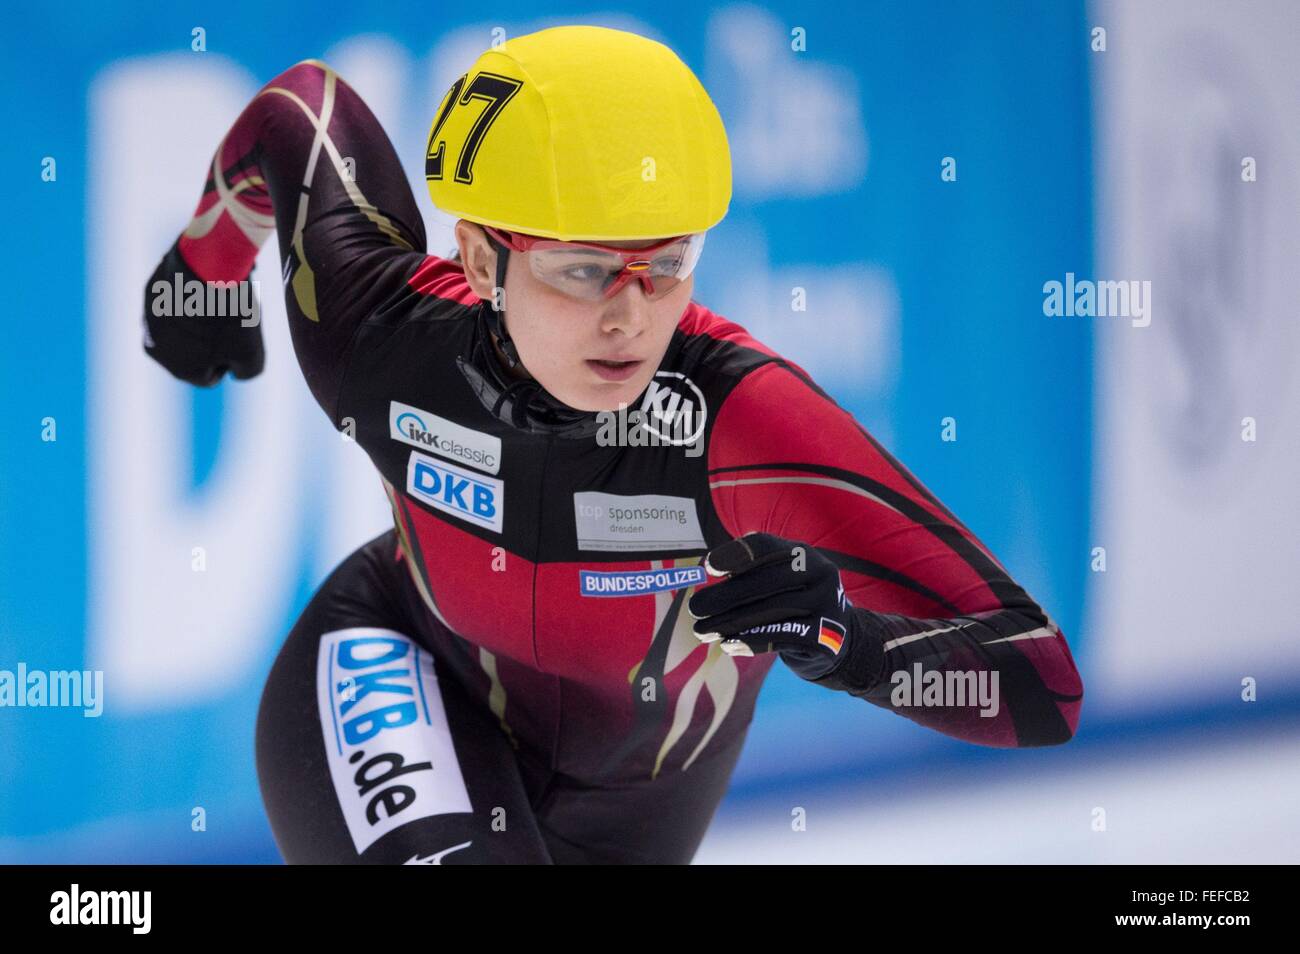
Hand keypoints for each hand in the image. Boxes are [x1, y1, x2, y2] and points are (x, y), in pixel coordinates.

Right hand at [142, 238, 264, 386]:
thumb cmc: (231, 317)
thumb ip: (245, 372)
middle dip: (211, 342)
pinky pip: (172, 304)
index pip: (209, 376)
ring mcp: (149, 321)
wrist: (208, 269)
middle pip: (192, 353)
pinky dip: (186, 299)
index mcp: (181, 370)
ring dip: (197, 320)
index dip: (228, 359)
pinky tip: (201, 286)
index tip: (235, 338)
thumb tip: (235, 373)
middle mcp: (157, 350)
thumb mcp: (252, 353)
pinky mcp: (149, 295)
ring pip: (180, 328)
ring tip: (215, 302)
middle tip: (227, 320)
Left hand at [686, 531, 854, 680]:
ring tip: (702, 631)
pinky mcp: (826, 637)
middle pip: (765, 581)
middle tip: (695, 608)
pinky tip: (728, 645)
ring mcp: (827, 605)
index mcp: (803, 554)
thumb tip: (710, 577)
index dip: (735, 554)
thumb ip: (751, 575)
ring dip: (730, 622)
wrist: (839, 640)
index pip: (767, 546)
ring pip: (772, 611)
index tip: (708, 567)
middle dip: (724, 596)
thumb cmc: (794, 604)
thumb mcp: (780, 581)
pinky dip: (750, 641)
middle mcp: (821, 574)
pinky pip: (782, 638)